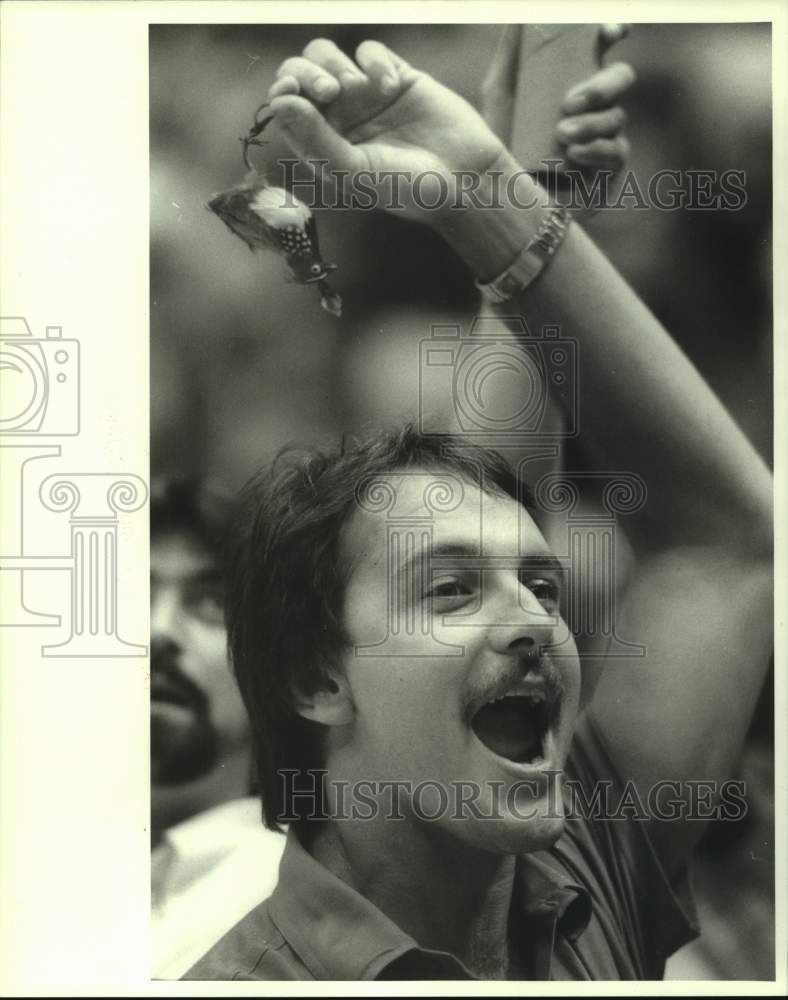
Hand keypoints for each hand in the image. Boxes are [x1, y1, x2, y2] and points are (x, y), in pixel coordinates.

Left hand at [267, 39, 506, 223]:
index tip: (289, 92)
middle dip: (307, 73)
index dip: (282, 92)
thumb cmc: (405, 187)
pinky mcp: (395, 76)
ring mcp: (365, 95)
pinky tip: (390, 86)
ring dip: (333, 63)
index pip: (286, 108)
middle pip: (301, 73)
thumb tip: (279, 101)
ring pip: (327, 56)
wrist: (463, 179)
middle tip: (331, 92)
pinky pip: (369, 51)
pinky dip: (374, 62)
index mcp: (321, 144)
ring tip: (354, 88)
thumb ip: (314, 138)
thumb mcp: (353, 171)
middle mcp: (338, 118)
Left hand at [481, 24, 634, 177]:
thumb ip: (512, 51)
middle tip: (570, 101)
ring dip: (591, 124)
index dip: (614, 32)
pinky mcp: (608, 170)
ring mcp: (606, 136)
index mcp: (578, 76)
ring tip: (561, 135)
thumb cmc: (501, 142)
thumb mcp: (500, 92)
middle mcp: (597, 104)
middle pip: (622, 78)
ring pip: (617, 117)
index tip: (609, 32)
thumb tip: (520, 12)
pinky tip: (575, 154)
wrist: (503, 200)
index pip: (607, 46)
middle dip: (603, 86)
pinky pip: (616, 153)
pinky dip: (596, 150)